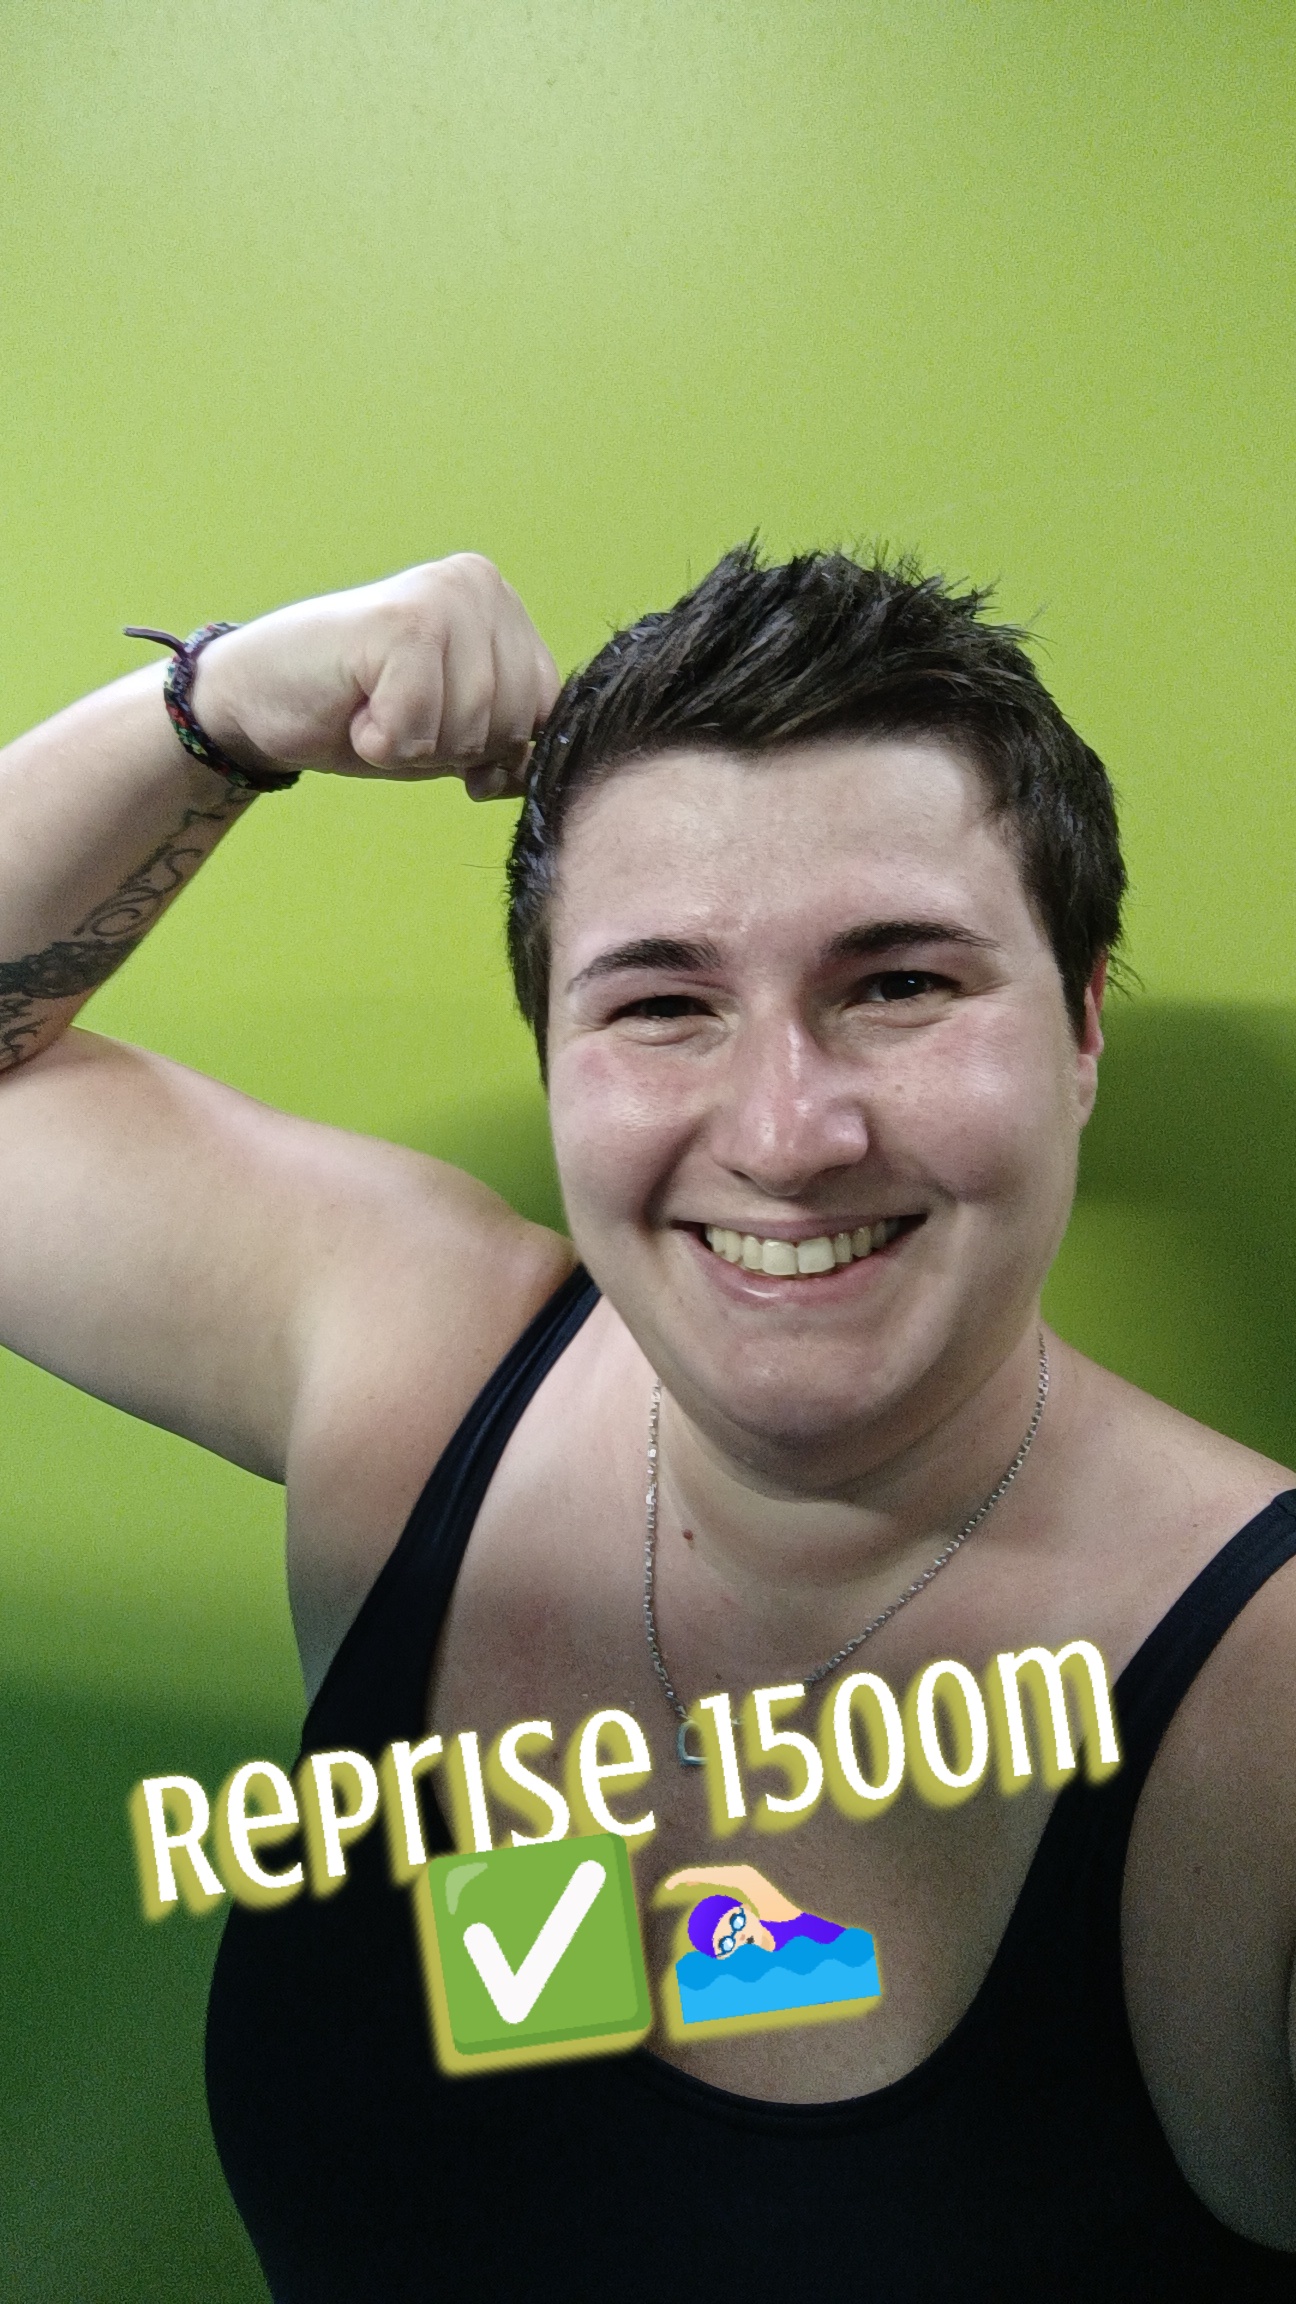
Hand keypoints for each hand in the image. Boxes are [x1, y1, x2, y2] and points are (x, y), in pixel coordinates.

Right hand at [190, 555, 560, 794]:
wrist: (254, 698)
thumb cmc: (357, 714)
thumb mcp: (452, 734)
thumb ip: (510, 743)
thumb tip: (540, 769)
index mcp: (500, 602)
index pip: (545, 711)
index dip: (491, 745)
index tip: (432, 721)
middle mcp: (478, 583)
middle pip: (513, 722)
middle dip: (452, 747)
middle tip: (394, 712)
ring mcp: (442, 597)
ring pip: (472, 728)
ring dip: (414, 745)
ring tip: (373, 706)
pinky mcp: (402, 626)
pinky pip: (420, 730)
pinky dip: (382, 743)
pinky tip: (354, 710)